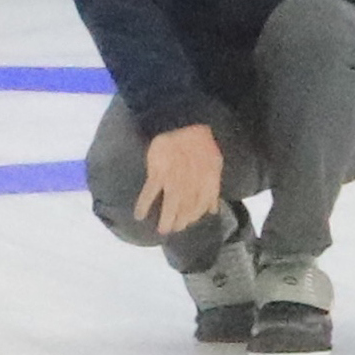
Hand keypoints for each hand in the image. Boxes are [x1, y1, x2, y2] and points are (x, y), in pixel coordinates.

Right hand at [135, 121, 226, 238]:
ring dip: (166, 220)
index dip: (195, 216)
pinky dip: (143, 206)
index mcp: (207, 182)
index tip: (189, 222)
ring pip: (170, 206)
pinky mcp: (158, 174)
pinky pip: (150, 193)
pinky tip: (139, 215)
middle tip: (174, 228)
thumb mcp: (215, 164)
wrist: (183, 124)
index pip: (202, 207)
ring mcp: (174, 180)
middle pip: (186, 210)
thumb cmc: (201, 142)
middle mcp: (192, 185)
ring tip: (162, 230)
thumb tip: (213, 210)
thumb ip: (213, 188)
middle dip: (181, 222)